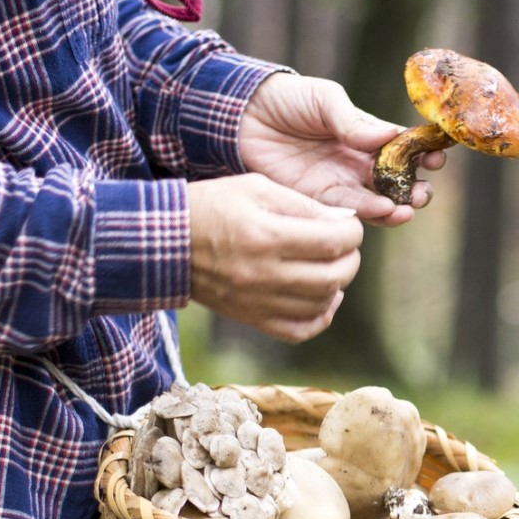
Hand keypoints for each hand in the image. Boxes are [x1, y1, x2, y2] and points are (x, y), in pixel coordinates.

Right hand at [185, 173, 364, 342]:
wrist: (166, 242)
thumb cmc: (211, 206)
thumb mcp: (255, 188)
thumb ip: (303, 204)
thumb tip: (343, 221)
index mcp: (266, 235)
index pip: (333, 241)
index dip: (352, 232)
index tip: (348, 225)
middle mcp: (264, 274)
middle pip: (333, 276)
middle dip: (350, 258)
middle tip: (344, 245)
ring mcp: (257, 302)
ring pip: (321, 304)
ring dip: (337, 284)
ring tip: (331, 266)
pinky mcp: (251, 318)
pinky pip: (300, 331)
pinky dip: (320, 316)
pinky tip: (323, 297)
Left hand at [236, 72, 444, 227]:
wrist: (241, 116)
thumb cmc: (286, 99)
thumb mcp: (324, 100)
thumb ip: (354, 121)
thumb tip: (392, 135)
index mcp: (366, 134)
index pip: (404, 148)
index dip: (424, 154)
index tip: (436, 157)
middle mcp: (358, 162)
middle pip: (397, 182)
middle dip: (415, 189)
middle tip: (421, 193)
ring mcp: (340, 183)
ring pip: (378, 202)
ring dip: (397, 207)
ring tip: (406, 209)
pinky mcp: (318, 201)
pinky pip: (349, 212)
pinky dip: (369, 214)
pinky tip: (383, 211)